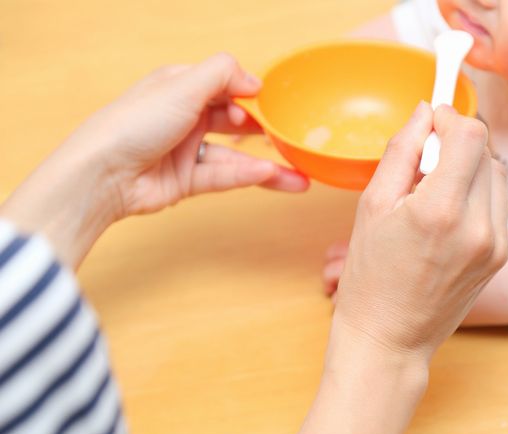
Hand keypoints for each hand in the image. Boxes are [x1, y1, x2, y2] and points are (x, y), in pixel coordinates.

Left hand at [1, 53, 307, 267]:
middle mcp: (184, 118)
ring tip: (300, 175)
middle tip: (293, 139)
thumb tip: (255, 81)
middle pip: (235, 123)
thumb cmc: (133, 124)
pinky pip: (225, 176)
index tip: (277, 102)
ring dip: (267, 166)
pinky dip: (247, 176)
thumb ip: (223, 74)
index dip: (251, 94)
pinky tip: (271, 175)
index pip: (225, 86)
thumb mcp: (182, 86)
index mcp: (180, 88)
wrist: (103, 174)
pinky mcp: (187, 181)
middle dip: (265, 132)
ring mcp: (186, 151)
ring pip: (236, 157)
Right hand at [251, 102, 507, 433]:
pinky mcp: (501, 256)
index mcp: (441, 211)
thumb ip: (402, 151)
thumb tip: (424, 113)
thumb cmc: (372, 278)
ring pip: (495, 176)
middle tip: (423, 164)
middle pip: (486, 151)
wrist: (391, 339)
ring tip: (432, 195)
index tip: (432, 122)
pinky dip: (475, 196)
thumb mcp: (372, 207)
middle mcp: (479, 227)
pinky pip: (496, 205)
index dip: (451, 118)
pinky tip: (445, 217)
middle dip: (457, 145)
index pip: (470, 135)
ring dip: (468, 170)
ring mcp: (496, 245)